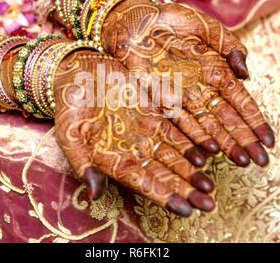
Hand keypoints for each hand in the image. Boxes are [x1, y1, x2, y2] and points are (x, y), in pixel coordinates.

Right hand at [53, 50, 215, 216]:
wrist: (77, 71)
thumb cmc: (68, 103)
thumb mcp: (68, 133)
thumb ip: (81, 162)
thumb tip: (95, 193)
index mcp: (113, 158)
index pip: (142, 182)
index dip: (164, 196)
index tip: (185, 210)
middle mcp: (133, 148)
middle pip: (164, 173)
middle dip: (186, 189)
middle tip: (208, 204)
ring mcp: (145, 129)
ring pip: (175, 154)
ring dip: (193, 170)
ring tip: (211, 186)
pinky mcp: (154, 110)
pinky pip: (178, 128)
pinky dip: (193, 140)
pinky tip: (209, 151)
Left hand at [101, 0, 274, 166]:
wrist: (136, 20)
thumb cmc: (173, 20)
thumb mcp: (208, 27)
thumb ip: (229, 45)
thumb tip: (247, 73)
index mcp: (217, 71)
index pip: (241, 102)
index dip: (255, 121)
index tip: (269, 141)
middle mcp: (202, 88)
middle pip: (228, 119)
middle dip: (245, 140)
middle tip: (262, 161)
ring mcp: (182, 95)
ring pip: (208, 125)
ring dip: (224, 144)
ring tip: (241, 162)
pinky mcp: (161, 98)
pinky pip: (180, 120)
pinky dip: (194, 135)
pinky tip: (208, 151)